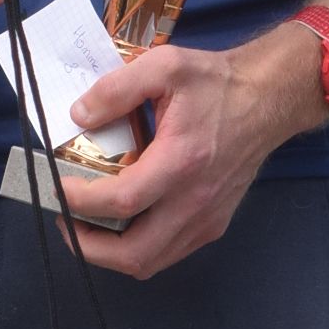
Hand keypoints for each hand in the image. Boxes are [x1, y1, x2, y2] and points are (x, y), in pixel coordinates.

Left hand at [48, 26, 328, 279]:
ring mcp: (208, 218)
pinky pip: (167, 252)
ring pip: (149, 262)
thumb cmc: (217, 82)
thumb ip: (117, 88)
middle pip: (135, 254)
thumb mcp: (165, 66)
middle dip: (88, 246)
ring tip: (86, 224)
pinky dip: (136, 248)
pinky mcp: (214, 224)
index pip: (122, 201)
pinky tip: (120, 223)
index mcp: (182, 161)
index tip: (58, 187)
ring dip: (109, 253)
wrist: (269, 99)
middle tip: (65, 219)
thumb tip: (79, 116)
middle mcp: (196, 200)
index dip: (81, 202)